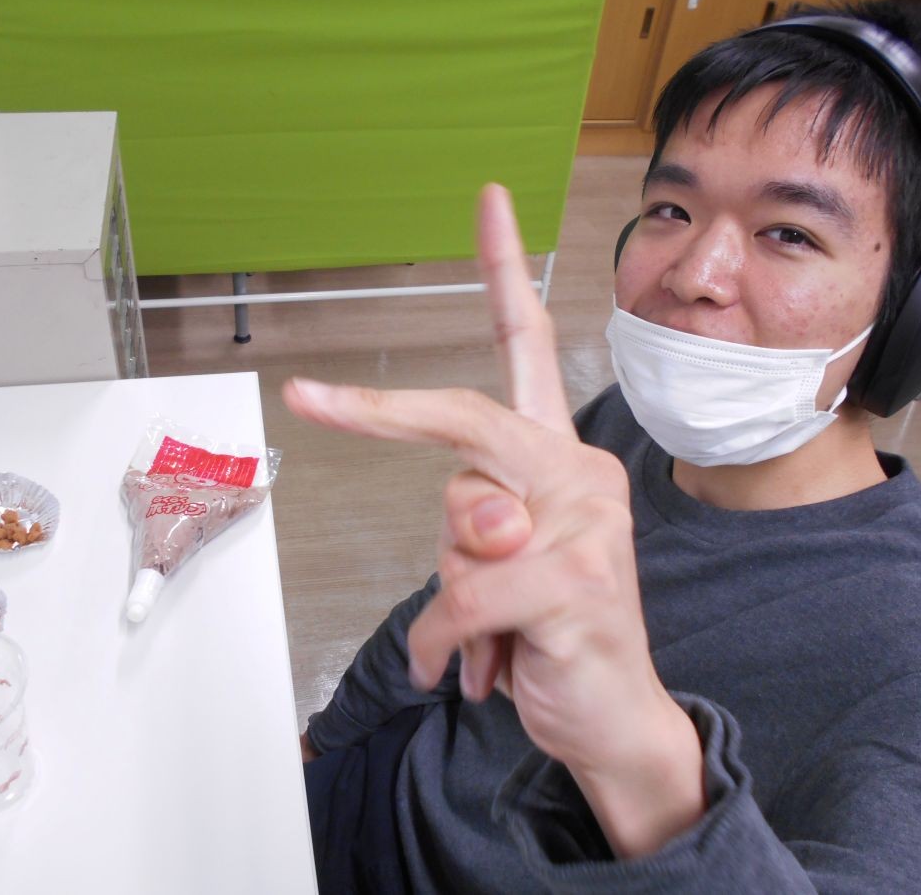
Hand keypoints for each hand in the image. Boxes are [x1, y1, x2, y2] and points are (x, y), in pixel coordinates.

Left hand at [283, 184, 703, 855]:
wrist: (613, 720)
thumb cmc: (548, 631)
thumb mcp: (497, 564)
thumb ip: (477, 521)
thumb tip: (481, 520)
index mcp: (556, 456)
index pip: (528, 347)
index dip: (504, 273)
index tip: (487, 201)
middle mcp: (578, 473)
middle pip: (466, 418)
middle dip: (379, 413)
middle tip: (307, 398)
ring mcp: (588, 526)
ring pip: (458, 529)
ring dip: (450, 594)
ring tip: (493, 635)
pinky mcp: (574, 584)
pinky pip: (463, 599)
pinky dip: (446, 648)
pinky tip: (475, 674)